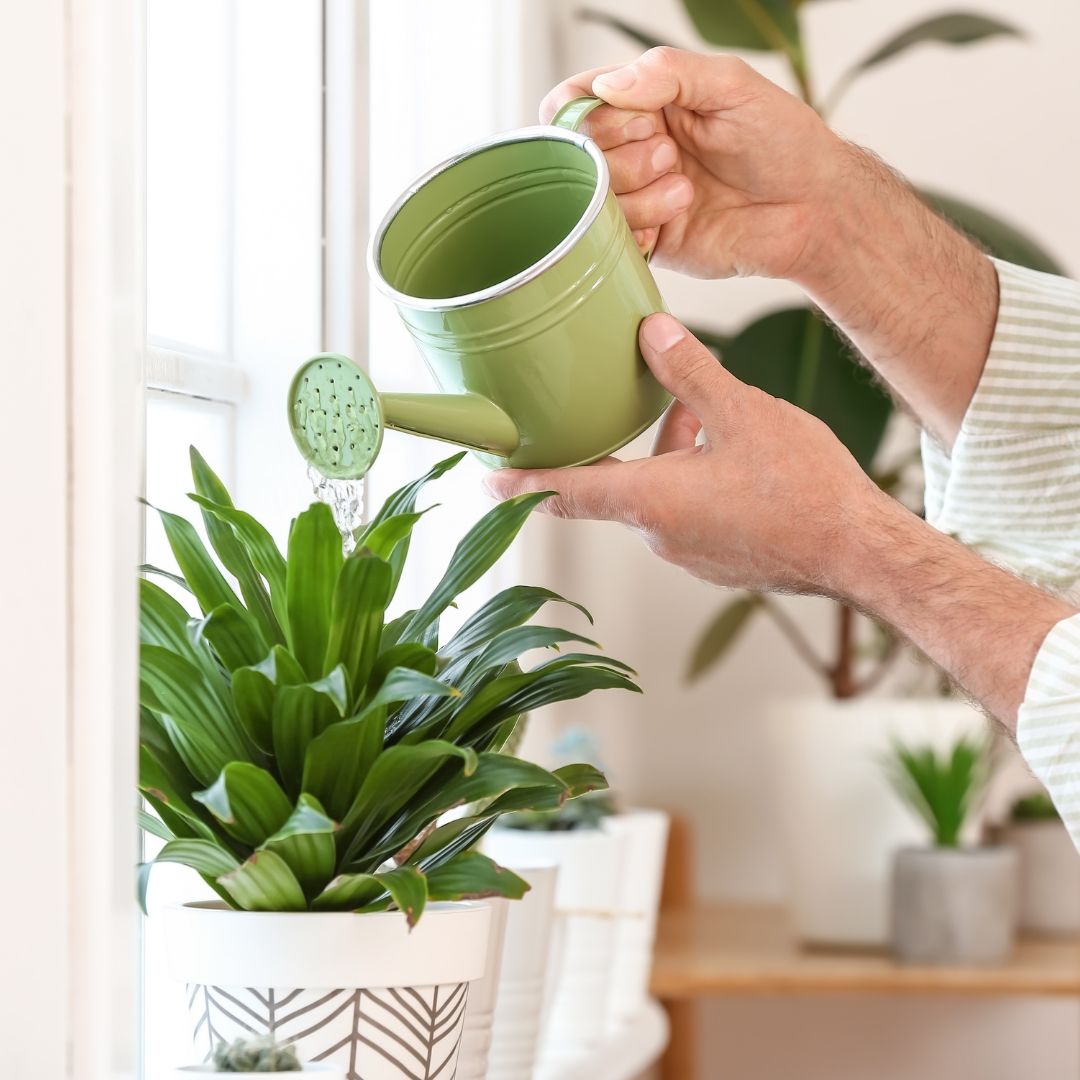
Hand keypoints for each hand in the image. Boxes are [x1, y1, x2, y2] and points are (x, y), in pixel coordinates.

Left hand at [484, 314, 1075, 729]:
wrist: (859, 552)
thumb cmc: (804, 489)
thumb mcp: (743, 412)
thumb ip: (689, 372)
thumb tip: (651, 332)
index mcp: (650, 500)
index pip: (563, 491)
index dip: (520, 483)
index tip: (486, 480)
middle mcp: (658, 534)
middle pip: (614, 483)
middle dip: (617, 442)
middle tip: (623, 402)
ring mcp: (688, 553)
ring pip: (655, 492)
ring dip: (665, 452)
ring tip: (699, 409)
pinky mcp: (716, 559)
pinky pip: (685, 512)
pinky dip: (691, 477)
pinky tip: (728, 448)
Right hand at [542, 48, 842, 281]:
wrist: (812, 208)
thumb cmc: (781, 141)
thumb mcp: (730, 84)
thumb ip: (667, 72)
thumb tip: (605, 84)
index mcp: (644, 104)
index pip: (574, 102)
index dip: (592, 113)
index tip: (639, 119)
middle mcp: (632, 150)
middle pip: (579, 153)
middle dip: (624, 153)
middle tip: (672, 154)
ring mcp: (637, 198)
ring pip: (592, 198)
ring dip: (638, 191)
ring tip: (686, 189)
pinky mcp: (649, 243)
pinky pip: (613, 239)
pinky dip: (640, 226)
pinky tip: (678, 215)